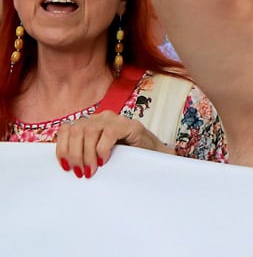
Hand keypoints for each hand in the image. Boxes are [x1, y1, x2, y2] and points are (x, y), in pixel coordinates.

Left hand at [55, 111, 173, 177]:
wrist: (153, 156)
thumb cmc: (124, 157)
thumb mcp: (98, 154)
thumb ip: (83, 151)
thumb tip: (63, 163)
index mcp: (90, 123)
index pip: (67, 129)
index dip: (62, 148)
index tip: (66, 167)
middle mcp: (100, 117)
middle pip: (76, 130)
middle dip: (74, 154)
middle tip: (80, 172)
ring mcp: (115, 119)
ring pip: (89, 131)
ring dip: (87, 154)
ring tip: (92, 170)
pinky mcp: (129, 124)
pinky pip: (109, 133)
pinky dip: (103, 149)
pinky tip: (105, 160)